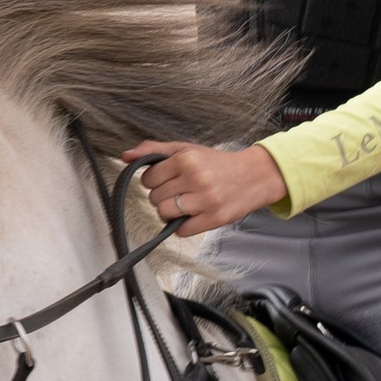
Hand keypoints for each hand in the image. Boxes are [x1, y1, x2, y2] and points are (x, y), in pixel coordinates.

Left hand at [124, 139, 288, 235]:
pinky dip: (184, 225)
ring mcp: (206, 200)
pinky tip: (194, 214)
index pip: (148, 178)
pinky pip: (181, 231)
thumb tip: (124, 156)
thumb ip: (154, 151)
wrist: (256, 175)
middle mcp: (196, 179)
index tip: (169, 179)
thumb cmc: (217, 163)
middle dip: (163, 195)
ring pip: (164, 214)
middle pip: (155, 198)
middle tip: (180, 190)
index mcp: (187, 159)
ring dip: (170, 212)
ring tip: (185, 203)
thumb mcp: (186, 149)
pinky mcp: (214, 219)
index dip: (155, 180)